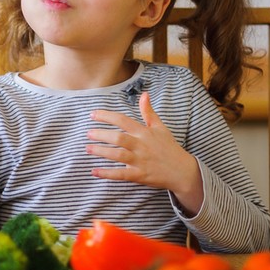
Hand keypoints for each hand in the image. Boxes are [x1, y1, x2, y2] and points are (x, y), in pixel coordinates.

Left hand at [86, 92, 202, 211]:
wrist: (182, 171)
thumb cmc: (169, 147)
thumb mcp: (160, 127)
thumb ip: (148, 112)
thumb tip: (144, 94)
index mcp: (144, 132)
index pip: (123, 120)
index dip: (107, 116)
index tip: (92, 114)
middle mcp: (141, 145)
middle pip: (119, 138)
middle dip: (101, 134)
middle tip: (88, 133)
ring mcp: (140, 161)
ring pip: (118, 155)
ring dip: (101, 151)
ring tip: (88, 148)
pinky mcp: (139, 175)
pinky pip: (121, 174)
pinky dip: (107, 173)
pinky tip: (94, 171)